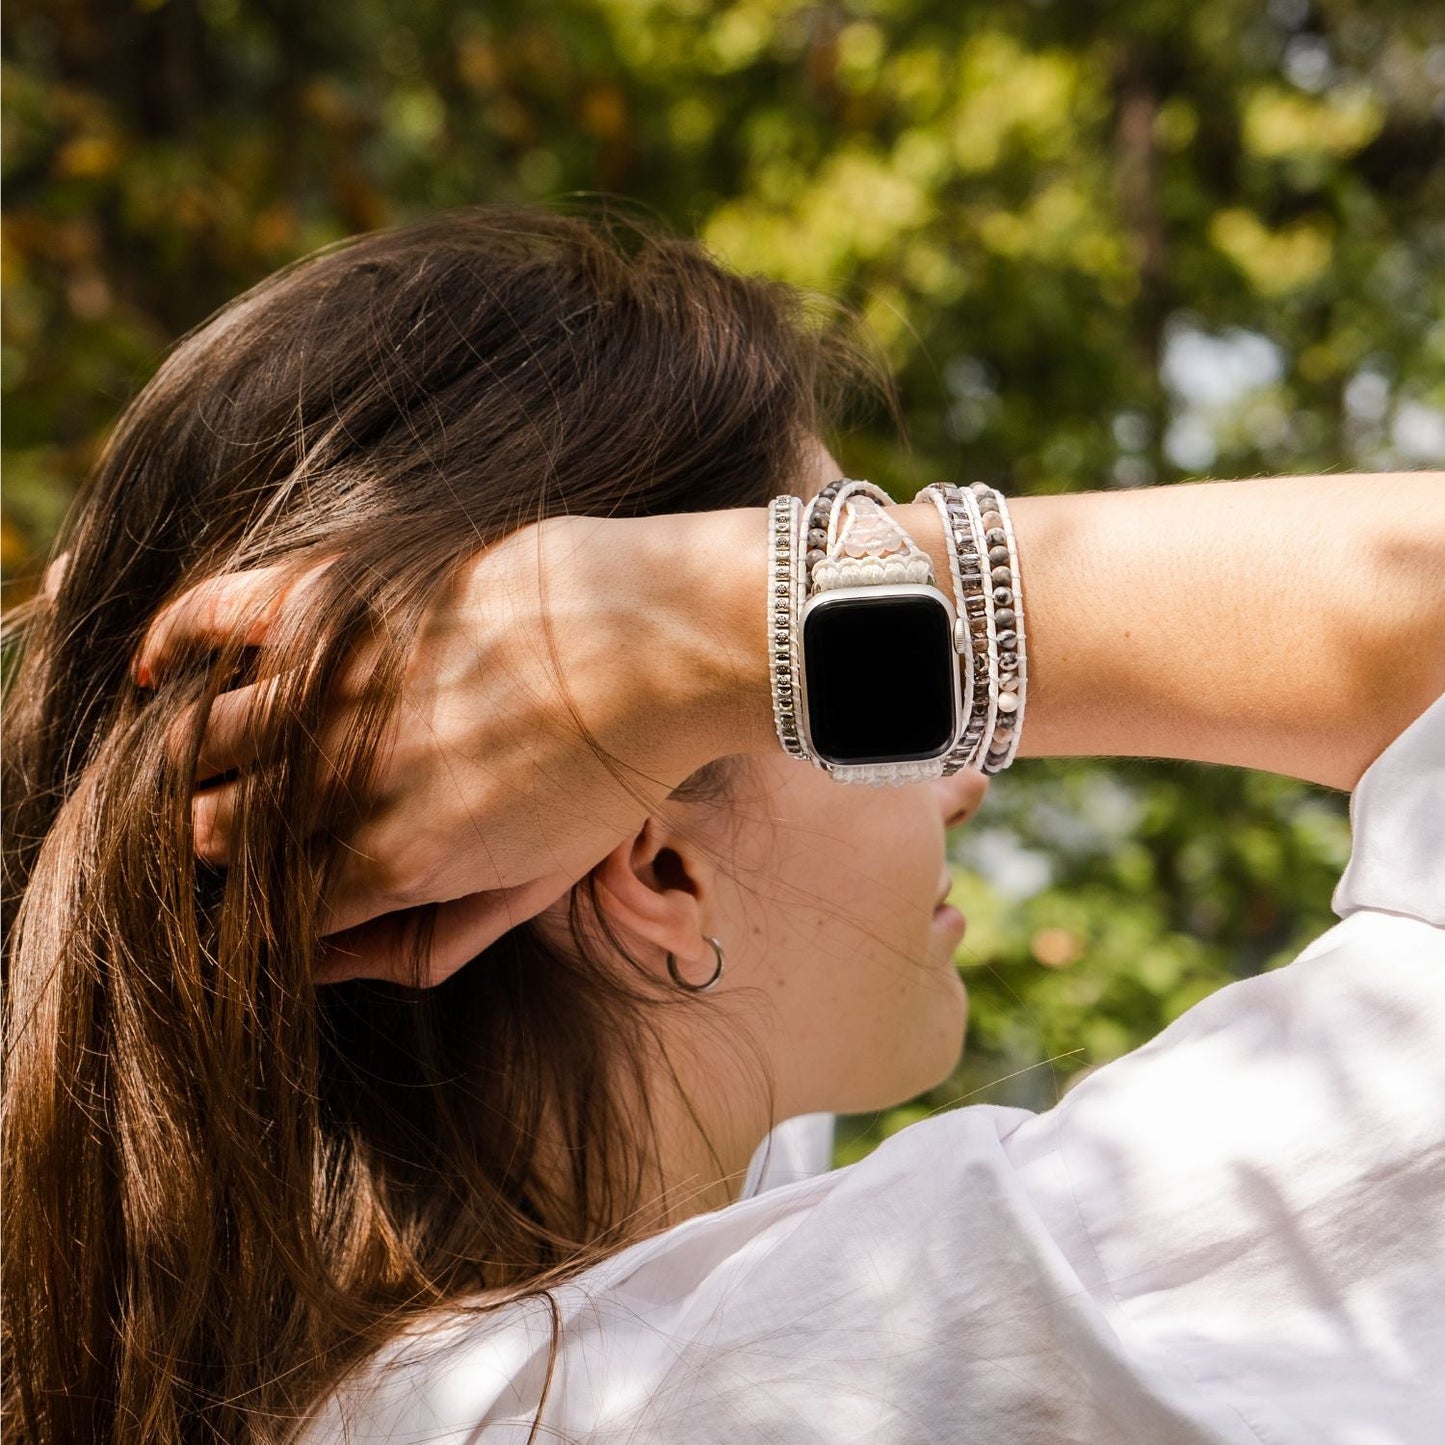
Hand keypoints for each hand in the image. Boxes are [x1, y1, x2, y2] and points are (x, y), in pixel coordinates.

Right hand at [138, 510, 770, 984]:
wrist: (674, 645)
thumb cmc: (617, 771)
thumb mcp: (539, 887)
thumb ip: (431, 943)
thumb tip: (326, 967)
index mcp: (404, 862)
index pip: (271, 910)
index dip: (244, 910)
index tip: (241, 894)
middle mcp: (354, 783)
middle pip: (215, 834)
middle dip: (201, 844)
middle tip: (211, 828)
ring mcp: (344, 688)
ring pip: (201, 741)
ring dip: (180, 759)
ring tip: (185, 758)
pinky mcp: (349, 599)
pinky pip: (222, 617)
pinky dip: (175, 640)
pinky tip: (159, 666)